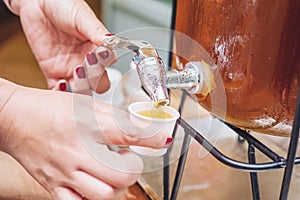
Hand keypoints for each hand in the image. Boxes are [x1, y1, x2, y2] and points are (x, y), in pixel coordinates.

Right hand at [0, 82, 170, 198]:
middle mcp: (76, 151)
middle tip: (129, 160)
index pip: (129, 132)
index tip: (164, 139)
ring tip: (113, 173)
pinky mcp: (53, 185)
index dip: (153, 136)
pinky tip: (95, 185)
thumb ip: (117, 118)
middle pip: (121, 174)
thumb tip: (145, 126)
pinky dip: (94, 198)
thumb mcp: (87, 105)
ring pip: (104, 194)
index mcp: (86, 124)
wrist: (15, 119)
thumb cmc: (49, 109)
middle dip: (133, 168)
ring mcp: (64, 172)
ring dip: (117, 185)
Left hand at [16, 0, 108, 89]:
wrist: (36, 3)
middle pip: (98, 82)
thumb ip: (95, 30)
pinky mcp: (52, 72)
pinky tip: (61, 84)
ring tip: (75, 72)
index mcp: (96, 47)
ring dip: (81, 87)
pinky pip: (58, 89)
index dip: (105, 63)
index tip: (99, 55)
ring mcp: (70, 68)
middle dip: (94, 79)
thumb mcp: (81, 15)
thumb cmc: (62, 5)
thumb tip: (110, 41)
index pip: (108, 63)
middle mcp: (86, 61)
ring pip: (81, 89)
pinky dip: (61, 93)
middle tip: (85, 67)